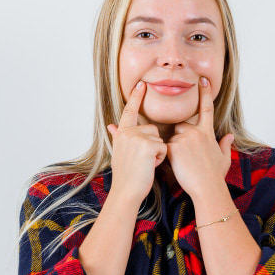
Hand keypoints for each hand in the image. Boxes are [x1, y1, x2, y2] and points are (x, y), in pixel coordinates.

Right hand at [106, 81, 166, 205]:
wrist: (126, 191)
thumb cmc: (126, 175)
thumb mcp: (119, 152)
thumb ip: (118, 136)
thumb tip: (111, 125)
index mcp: (122, 133)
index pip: (129, 111)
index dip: (135, 97)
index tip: (141, 83)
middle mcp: (128, 132)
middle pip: (152, 128)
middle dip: (153, 144)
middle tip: (143, 160)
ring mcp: (137, 138)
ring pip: (159, 138)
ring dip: (157, 152)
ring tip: (146, 163)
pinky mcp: (148, 145)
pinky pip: (163, 147)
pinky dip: (160, 158)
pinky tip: (150, 166)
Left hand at [165, 77, 233, 200]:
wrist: (208, 188)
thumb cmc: (215, 176)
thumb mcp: (223, 158)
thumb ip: (224, 145)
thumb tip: (230, 136)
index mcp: (208, 133)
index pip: (207, 109)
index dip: (205, 93)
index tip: (203, 80)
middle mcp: (197, 132)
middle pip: (180, 126)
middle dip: (179, 138)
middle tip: (185, 156)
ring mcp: (185, 138)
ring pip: (171, 138)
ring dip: (172, 148)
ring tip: (182, 164)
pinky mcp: (174, 147)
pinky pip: (164, 147)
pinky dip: (166, 156)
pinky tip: (175, 166)